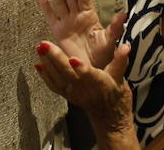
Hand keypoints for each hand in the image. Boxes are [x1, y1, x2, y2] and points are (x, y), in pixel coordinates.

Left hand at [35, 0, 133, 132]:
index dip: (81, 69)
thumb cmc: (117, 95)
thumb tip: (125, 45)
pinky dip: (45, 76)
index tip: (73, 59)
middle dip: (55, 59)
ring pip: (58, 78)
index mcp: (100, 83)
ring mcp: (74, 93)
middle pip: (68, 74)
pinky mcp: (67, 95)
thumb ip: (120, 61)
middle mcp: (84, 89)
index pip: (90, 75)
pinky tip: (38, 64)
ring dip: (47, 63)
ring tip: (39, 48)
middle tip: (44, 44)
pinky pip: (54, 86)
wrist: (110, 119)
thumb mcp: (121, 79)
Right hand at [36, 0, 126, 70]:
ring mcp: (66, 22)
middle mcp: (77, 15)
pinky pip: (50, 15)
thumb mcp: (110, 40)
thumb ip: (115, 28)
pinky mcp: (57, 30)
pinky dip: (45, 4)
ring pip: (60, 3)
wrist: (89, 69)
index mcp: (90, 15)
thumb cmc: (102, 54)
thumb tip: (124, 14)